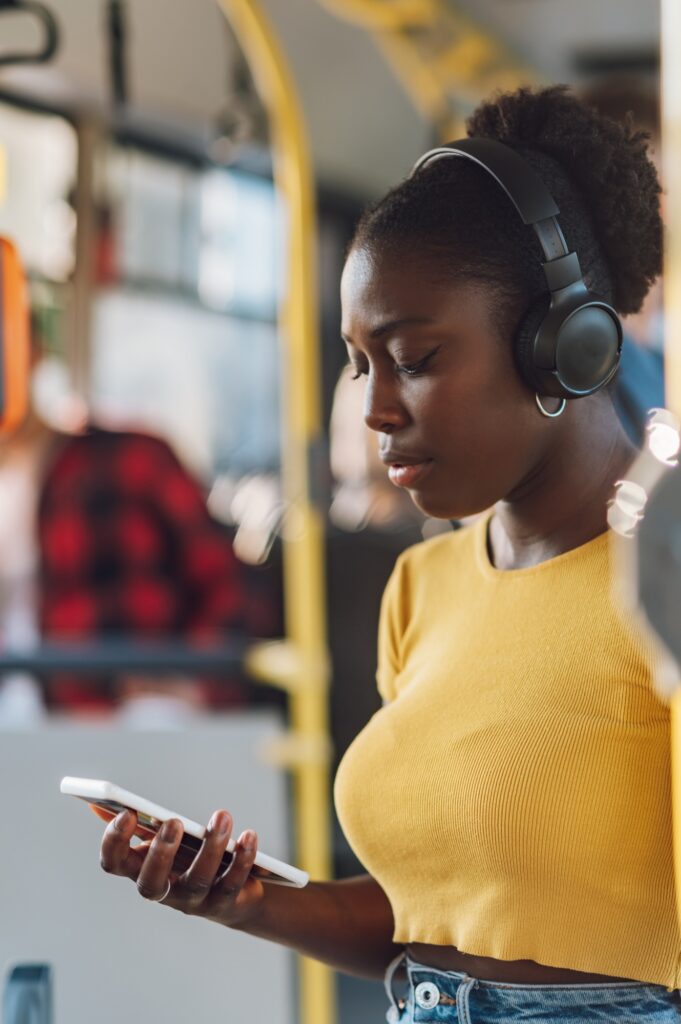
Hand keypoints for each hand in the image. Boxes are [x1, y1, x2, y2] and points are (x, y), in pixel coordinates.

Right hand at [98, 808, 265, 927]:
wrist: (230, 894)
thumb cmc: (187, 857)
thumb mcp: (160, 839)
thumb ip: (135, 823)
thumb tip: (99, 804)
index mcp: (139, 870)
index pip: (113, 864)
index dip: (114, 842)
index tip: (127, 812)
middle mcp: (162, 891)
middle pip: (151, 883)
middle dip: (161, 852)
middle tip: (174, 821)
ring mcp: (192, 902)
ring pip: (198, 881)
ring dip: (211, 846)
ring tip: (222, 816)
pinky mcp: (224, 903)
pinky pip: (232, 884)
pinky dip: (242, 859)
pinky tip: (248, 835)